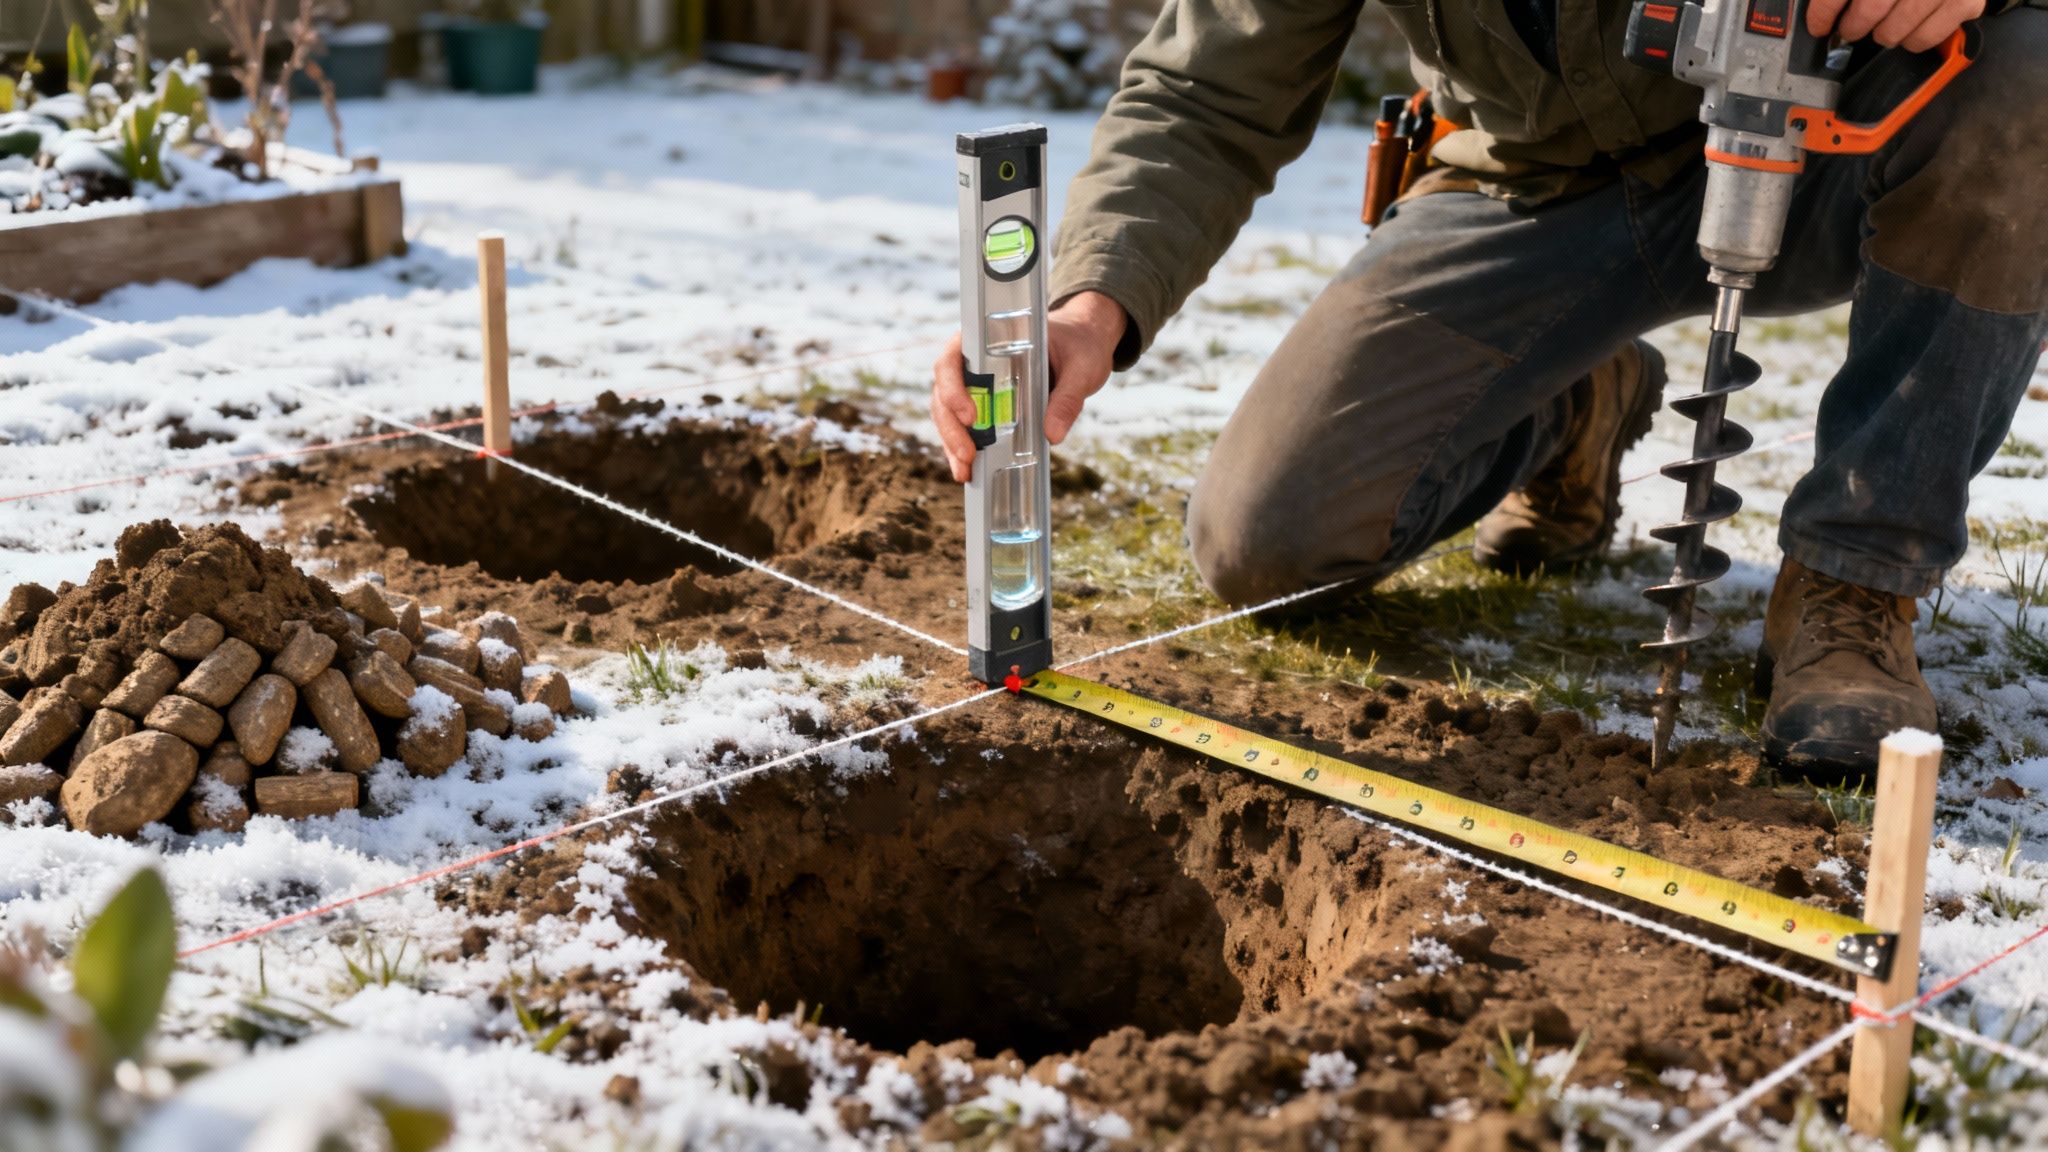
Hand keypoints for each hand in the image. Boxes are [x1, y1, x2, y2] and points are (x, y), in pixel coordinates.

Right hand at [929, 290, 1126, 482]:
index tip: (971, 415)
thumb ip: (1067, 399)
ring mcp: (977, 383)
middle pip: (944, 391)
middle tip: (969, 455)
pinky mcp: (986, 404)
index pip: (954, 358)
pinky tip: (969, 471)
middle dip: (952, 426)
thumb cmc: (1080, 345)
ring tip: (965, 471)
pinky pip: (964, 425)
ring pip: (948, 411)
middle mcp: (975, 359)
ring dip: (952, 442)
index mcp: (989, 338)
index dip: (953, 387)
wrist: (1084, 343)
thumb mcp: (1081, 369)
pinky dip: (962, 447)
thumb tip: (1052, 436)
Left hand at [1806, 0, 1981, 50]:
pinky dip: (1912, 39)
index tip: (1819, 26)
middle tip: (1852, 28)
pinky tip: (1911, 27)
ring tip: (1885, 26)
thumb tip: (1822, 10)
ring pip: (1893, 31)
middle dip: (1853, 26)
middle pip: (1869, 11)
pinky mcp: (1965, 2)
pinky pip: (1924, 38)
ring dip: (1883, 34)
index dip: (1823, 13)